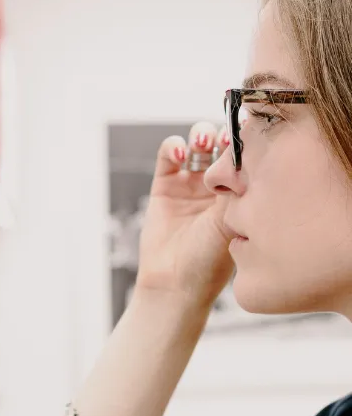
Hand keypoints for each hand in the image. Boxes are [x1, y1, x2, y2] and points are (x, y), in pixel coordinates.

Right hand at [134, 121, 234, 309]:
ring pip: (197, 143)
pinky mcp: (164, 185)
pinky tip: (179, 154)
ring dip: (201, 135)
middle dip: (225, 135)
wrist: (175, 282)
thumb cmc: (210, 260)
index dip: (247, 140)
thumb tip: (249, 152)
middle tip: (226, 140)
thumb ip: (239, 187)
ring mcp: (190, 183)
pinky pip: (168, 154)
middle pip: (223, 143)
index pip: (247, 155)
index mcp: (240, 192)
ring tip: (203, 144)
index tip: (250, 133)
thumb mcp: (233, 221)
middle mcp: (216, 185)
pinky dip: (172, 146)